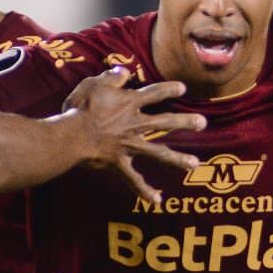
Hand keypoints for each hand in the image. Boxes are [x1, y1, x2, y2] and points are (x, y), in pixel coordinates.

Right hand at [62, 67, 204, 202]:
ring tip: (195, 164)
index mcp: (129, 104)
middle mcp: (134, 124)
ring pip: (159, 153)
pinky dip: (144, 191)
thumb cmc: (79, 109)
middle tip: (203, 123)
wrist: (69, 137)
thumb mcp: (93, 85)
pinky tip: (157, 201)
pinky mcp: (119, 163)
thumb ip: (111, 78)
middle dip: (185, 122)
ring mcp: (129, 145)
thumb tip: (125, 71)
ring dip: (178, 159)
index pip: (154, 93)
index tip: (183, 88)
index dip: (169, 89)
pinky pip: (133, 179)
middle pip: (166, 122)